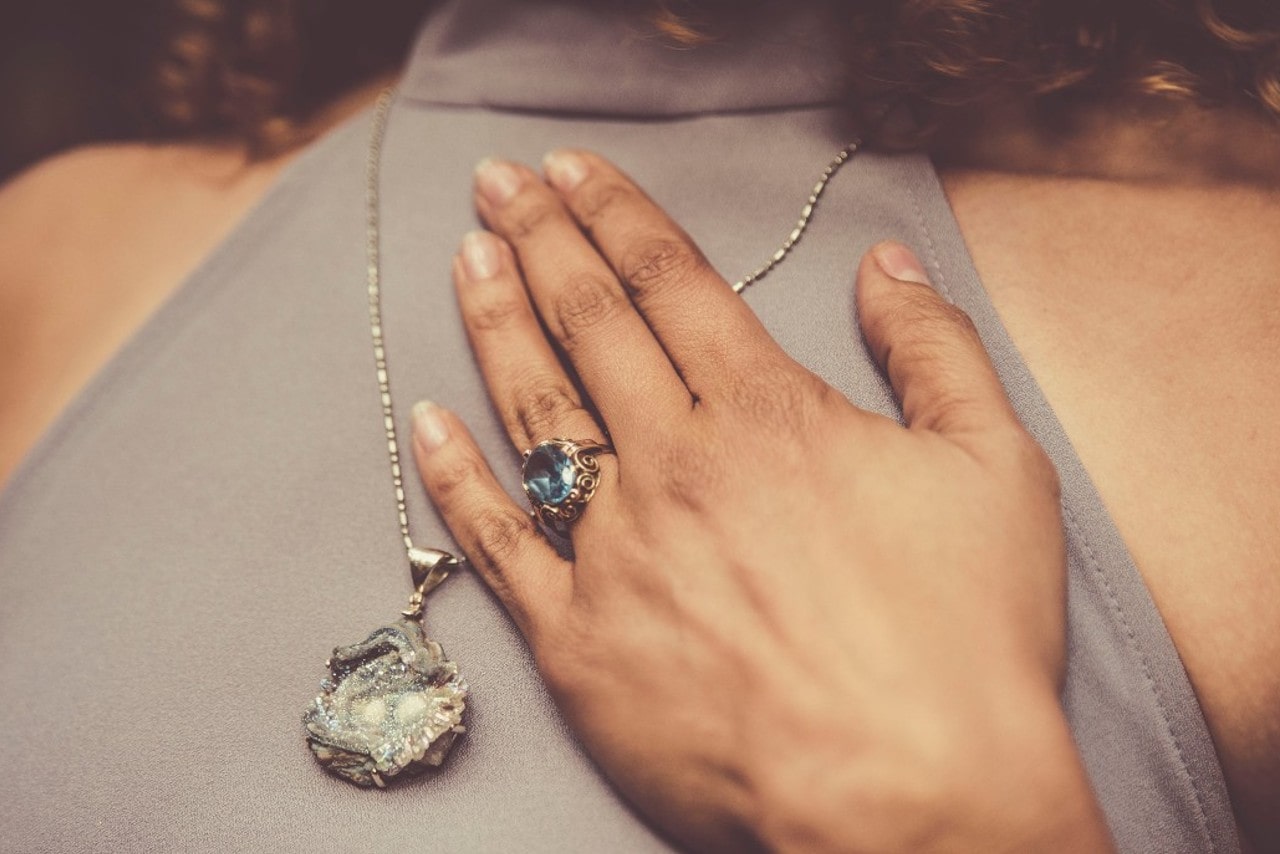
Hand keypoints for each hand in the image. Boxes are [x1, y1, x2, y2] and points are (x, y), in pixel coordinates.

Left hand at [411, 150, 1112, 851]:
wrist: (906, 799)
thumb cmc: (962, 641)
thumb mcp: (996, 468)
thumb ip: (933, 351)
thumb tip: (886, 265)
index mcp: (769, 416)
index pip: (673, 282)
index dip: (618, 215)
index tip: (573, 170)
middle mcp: (678, 464)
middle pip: (591, 323)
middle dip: (541, 240)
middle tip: (498, 184)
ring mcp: (617, 550)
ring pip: (536, 410)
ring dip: (494, 324)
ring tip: (466, 260)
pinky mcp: (579, 640)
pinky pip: (497, 544)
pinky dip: (454, 479)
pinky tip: (426, 424)